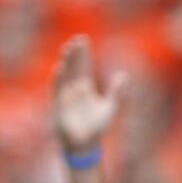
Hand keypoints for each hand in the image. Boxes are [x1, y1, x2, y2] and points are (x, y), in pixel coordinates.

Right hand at [51, 35, 126, 155]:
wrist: (85, 143)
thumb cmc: (97, 126)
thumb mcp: (110, 107)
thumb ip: (116, 91)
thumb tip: (123, 74)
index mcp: (86, 87)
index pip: (83, 66)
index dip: (83, 53)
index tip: (83, 39)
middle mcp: (74, 89)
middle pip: (74, 67)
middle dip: (74, 53)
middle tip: (76, 39)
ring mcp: (65, 95)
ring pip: (65, 75)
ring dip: (66, 62)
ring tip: (68, 49)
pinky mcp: (59, 104)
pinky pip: (57, 89)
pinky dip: (58, 78)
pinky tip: (60, 68)